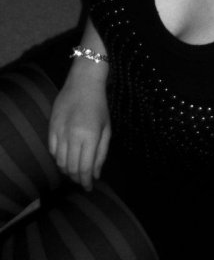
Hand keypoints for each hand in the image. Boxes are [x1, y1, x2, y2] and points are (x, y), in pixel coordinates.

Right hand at [48, 66, 110, 190]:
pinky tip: (65, 157)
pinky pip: (51, 150)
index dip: (86, 181)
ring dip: (67, 170)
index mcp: (90, 136)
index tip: (89, 187)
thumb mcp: (106, 128)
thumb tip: (95, 174)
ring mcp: (60, 131)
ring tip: (74, 170)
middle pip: (71, 167)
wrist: (83, 83)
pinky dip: (58, 158)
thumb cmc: (99, 106)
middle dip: (77, 178)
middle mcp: (73, 136)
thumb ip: (101, 153)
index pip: (84, 168)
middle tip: (82, 181)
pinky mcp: (51, 126)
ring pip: (59, 161)